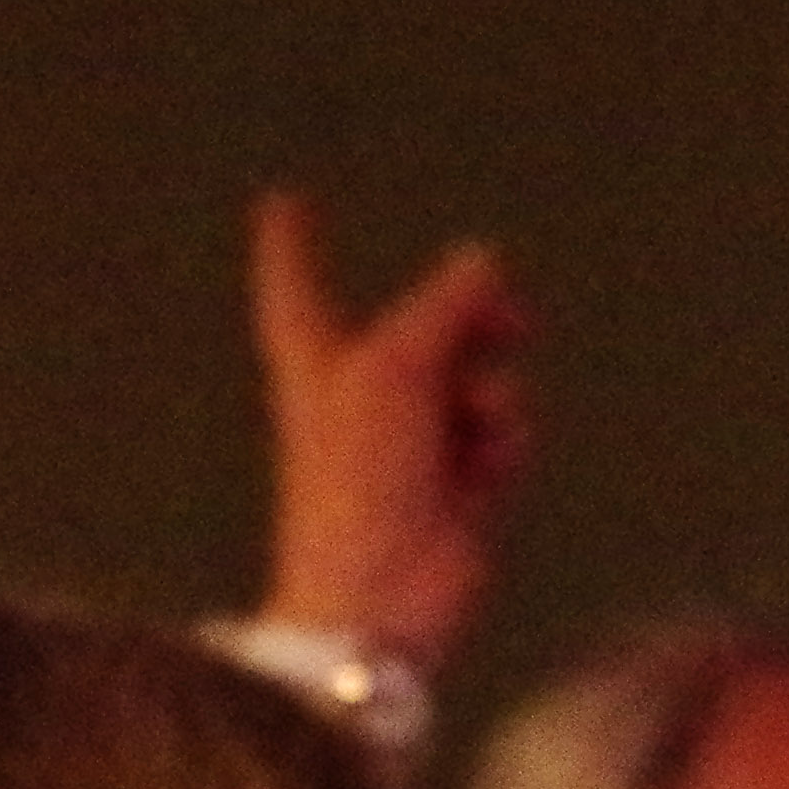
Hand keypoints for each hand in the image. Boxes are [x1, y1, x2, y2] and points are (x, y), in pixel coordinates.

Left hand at [250, 188, 531, 678]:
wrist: (379, 592)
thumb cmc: (358, 477)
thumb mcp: (394, 368)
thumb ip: (441, 306)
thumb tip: (481, 260)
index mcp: (316, 362)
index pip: (295, 285)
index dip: (289, 241)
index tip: (280, 197)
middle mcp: (362, 395)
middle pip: (422, 323)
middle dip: (469, 313)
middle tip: (507, 315)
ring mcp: (414, 440)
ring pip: (477, 373)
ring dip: (491, 387)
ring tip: (482, 417)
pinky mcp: (462, 481)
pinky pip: (502, 430)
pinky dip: (504, 439)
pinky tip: (488, 468)